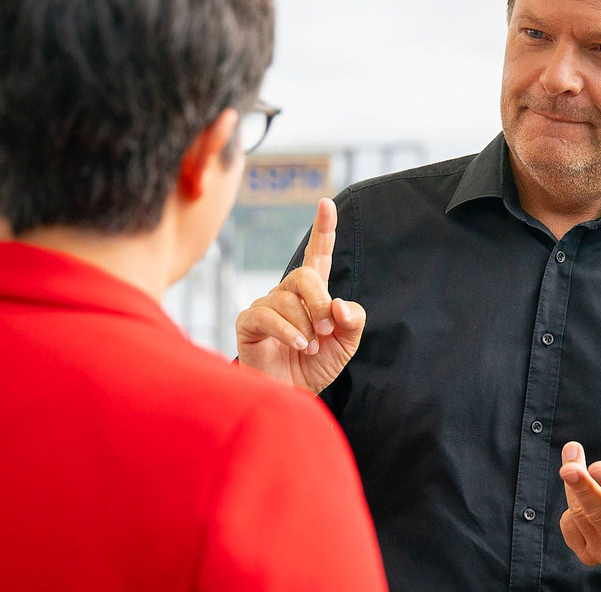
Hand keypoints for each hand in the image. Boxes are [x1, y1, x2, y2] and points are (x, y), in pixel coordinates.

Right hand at [235, 198, 365, 394]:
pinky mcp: (248, 323)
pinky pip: (266, 315)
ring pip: (287, 298)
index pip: (318, 255)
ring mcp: (266, 306)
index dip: (323, 230)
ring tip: (309, 347)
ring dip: (305, 325)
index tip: (327, 204)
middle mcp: (288, 294)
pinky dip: (287, 330)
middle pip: (304, 274)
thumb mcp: (346, 344)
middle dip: (320, 300)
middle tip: (327, 328)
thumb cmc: (316, 366)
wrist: (290, 396)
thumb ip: (352, 320)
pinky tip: (298, 345)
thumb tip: (338, 303)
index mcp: (314, 294)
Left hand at [558, 441, 600, 565]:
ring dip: (574, 483)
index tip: (597, 466)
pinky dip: (570, 502)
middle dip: (581, 487)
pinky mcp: (588, 555)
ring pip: (578, 513)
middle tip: (568, 467)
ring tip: (574, 458)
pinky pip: (568, 525)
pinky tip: (583, 492)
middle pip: (597, 513)